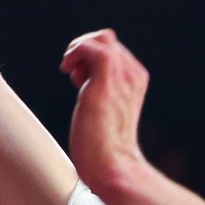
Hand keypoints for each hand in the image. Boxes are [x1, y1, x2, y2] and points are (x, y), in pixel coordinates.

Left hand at [61, 28, 151, 198]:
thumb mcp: (103, 110)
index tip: (78, 77)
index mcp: (136, 80)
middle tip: (73, 74)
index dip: (91, 57)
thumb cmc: (103, 146)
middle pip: (106, 39)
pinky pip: (92, 47)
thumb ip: (99, 89)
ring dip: (78, 50)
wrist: (111, 166)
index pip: (113, 49)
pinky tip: (68, 71)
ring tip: (70, 73)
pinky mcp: (106, 80)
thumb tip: (78, 73)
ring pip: (100, 39)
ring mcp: (122, 76)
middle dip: (83, 50)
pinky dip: (76, 52)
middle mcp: (133, 74)